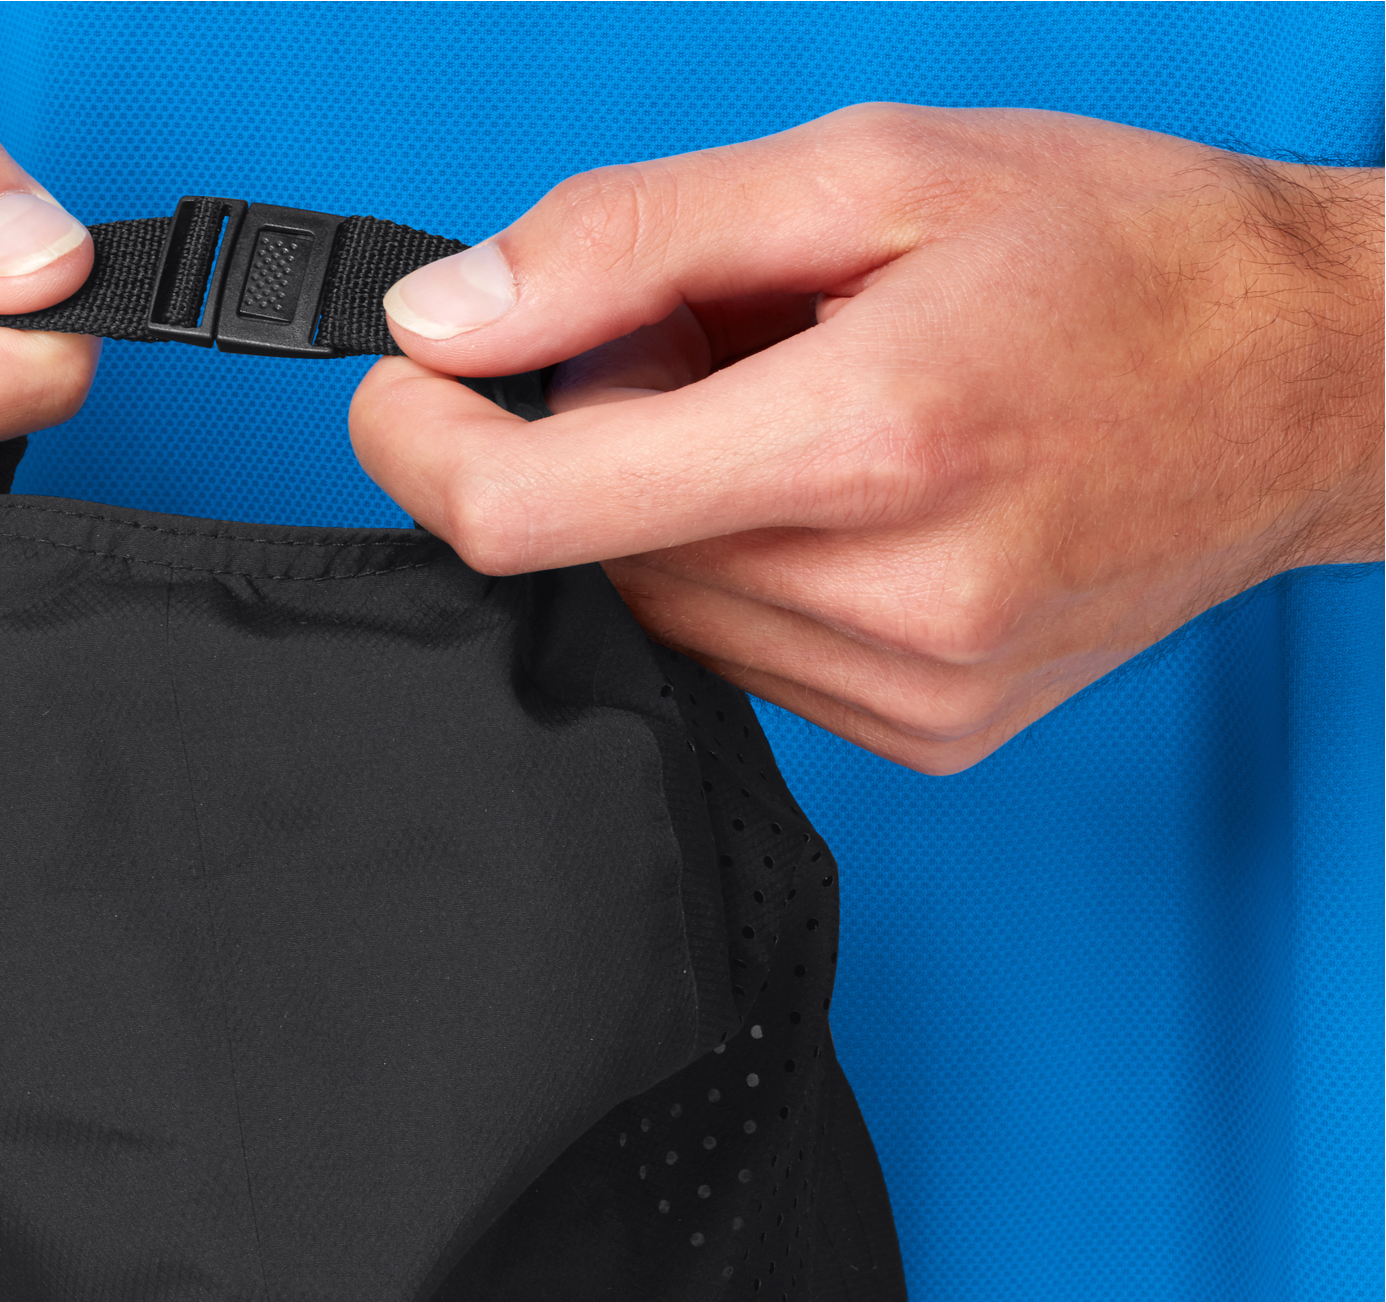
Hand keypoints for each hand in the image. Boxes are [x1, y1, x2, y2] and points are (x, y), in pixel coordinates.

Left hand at [352, 106, 1383, 772]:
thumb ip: (628, 242)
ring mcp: (911, 690)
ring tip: (816, 408)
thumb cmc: (1122, 256)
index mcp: (874, 439)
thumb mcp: (868, 171)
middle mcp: (892, 597)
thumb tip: (446, 317)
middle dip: (610, 436)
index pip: (541, 508)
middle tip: (728, 340)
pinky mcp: (924, 734)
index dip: (425, 449)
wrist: (1307, 386)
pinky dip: (753, 568)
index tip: (403, 393)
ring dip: (686, 506)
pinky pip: (745, 657)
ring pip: (666, 611)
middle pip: (600, 550)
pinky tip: (855, 497)